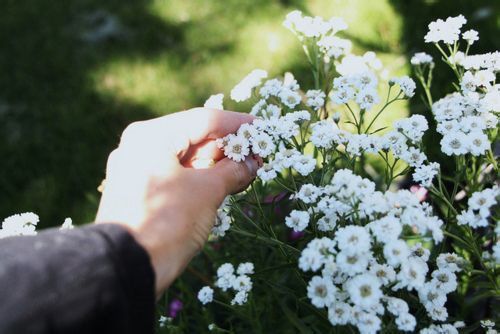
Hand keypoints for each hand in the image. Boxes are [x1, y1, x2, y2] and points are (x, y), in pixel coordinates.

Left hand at [95, 108, 258, 294]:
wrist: (127, 268)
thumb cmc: (167, 221)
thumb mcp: (207, 191)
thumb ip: (232, 170)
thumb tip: (251, 162)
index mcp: (151, 136)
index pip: (204, 120)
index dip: (237, 124)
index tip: (261, 127)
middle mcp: (139, 146)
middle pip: (193, 137)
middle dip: (227, 147)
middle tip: (256, 155)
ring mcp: (136, 169)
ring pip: (184, 158)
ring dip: (215, 165)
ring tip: (245, 171)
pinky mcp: (137, 191)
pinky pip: (174, 176)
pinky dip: (198, 178)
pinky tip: (222, 183)